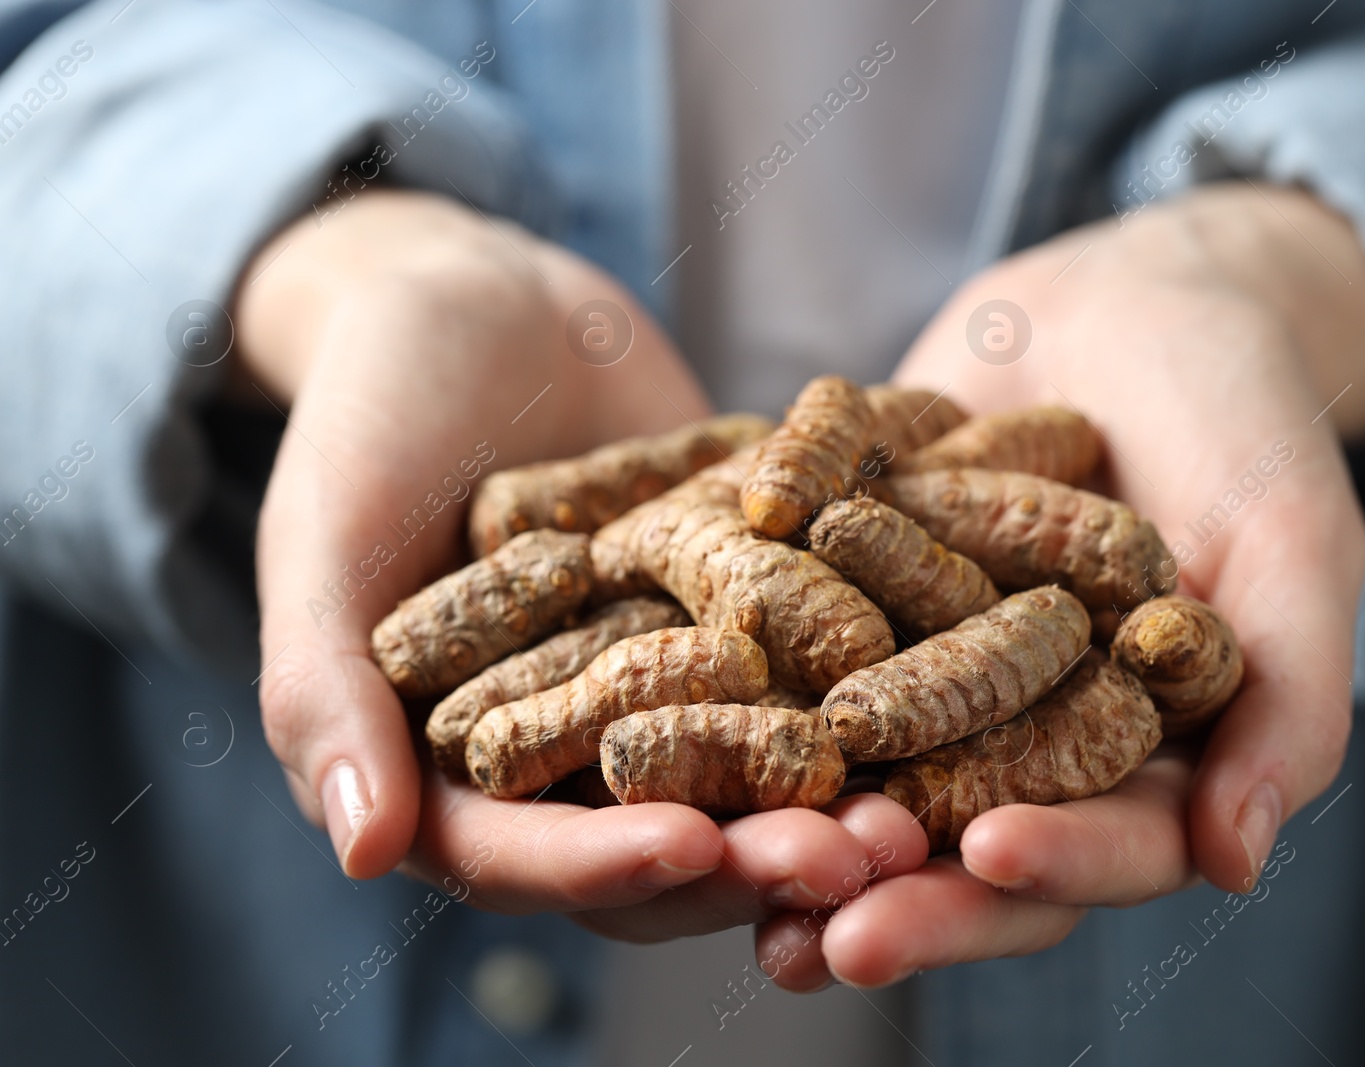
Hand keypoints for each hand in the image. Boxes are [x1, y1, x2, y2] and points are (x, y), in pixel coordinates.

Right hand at [238, 190, 919, 934]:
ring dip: (839, 800)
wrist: (479, 304)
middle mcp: (572, 760)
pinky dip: (879, 687)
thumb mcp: (326, 534)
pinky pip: (813, 673)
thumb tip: (364, 850)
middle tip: (861, 856)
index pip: (526, 856)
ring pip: (758, 777)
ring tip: (924, 806)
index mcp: (455, 773)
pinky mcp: (748, 630)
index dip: (604, 864)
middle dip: (759, 855)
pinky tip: (965, 680)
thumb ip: (322, 687)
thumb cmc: (372, 411)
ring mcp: (670, 696)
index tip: (691, 847)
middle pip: (666, 838)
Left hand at [757, 181, 1364, 987]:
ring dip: (802, 833)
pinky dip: (733, 700)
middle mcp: (1031, 744)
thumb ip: (1288, 692)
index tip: (990, 855)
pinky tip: (660, 727)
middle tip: (830, 937)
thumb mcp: (1288, 538)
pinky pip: (788, 670)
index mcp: (1147, 760)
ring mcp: (932, 686)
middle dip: (905, 890)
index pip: (1110, 843)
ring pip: (867, 782)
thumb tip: (1237, 861)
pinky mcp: (851, 620)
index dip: (1057, 862)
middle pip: (970, 845)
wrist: (1128, 299)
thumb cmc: (1240, 415)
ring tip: (731, 871)